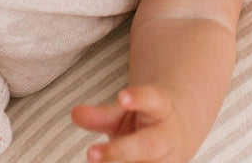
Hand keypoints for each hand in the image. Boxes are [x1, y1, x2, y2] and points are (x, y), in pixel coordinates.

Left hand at [73, 86, 188, 162]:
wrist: (177, 134)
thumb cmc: (144, 119)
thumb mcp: (125, 112)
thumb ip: (101, 115)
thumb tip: (74, 114)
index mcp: (161, 108)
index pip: (152, 99)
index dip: (139, 97)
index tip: (121, 96)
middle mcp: (168, 136)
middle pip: (147, 145)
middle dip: (119, 151)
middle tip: (90, 153)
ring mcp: (169, 161)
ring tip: (96, 161)